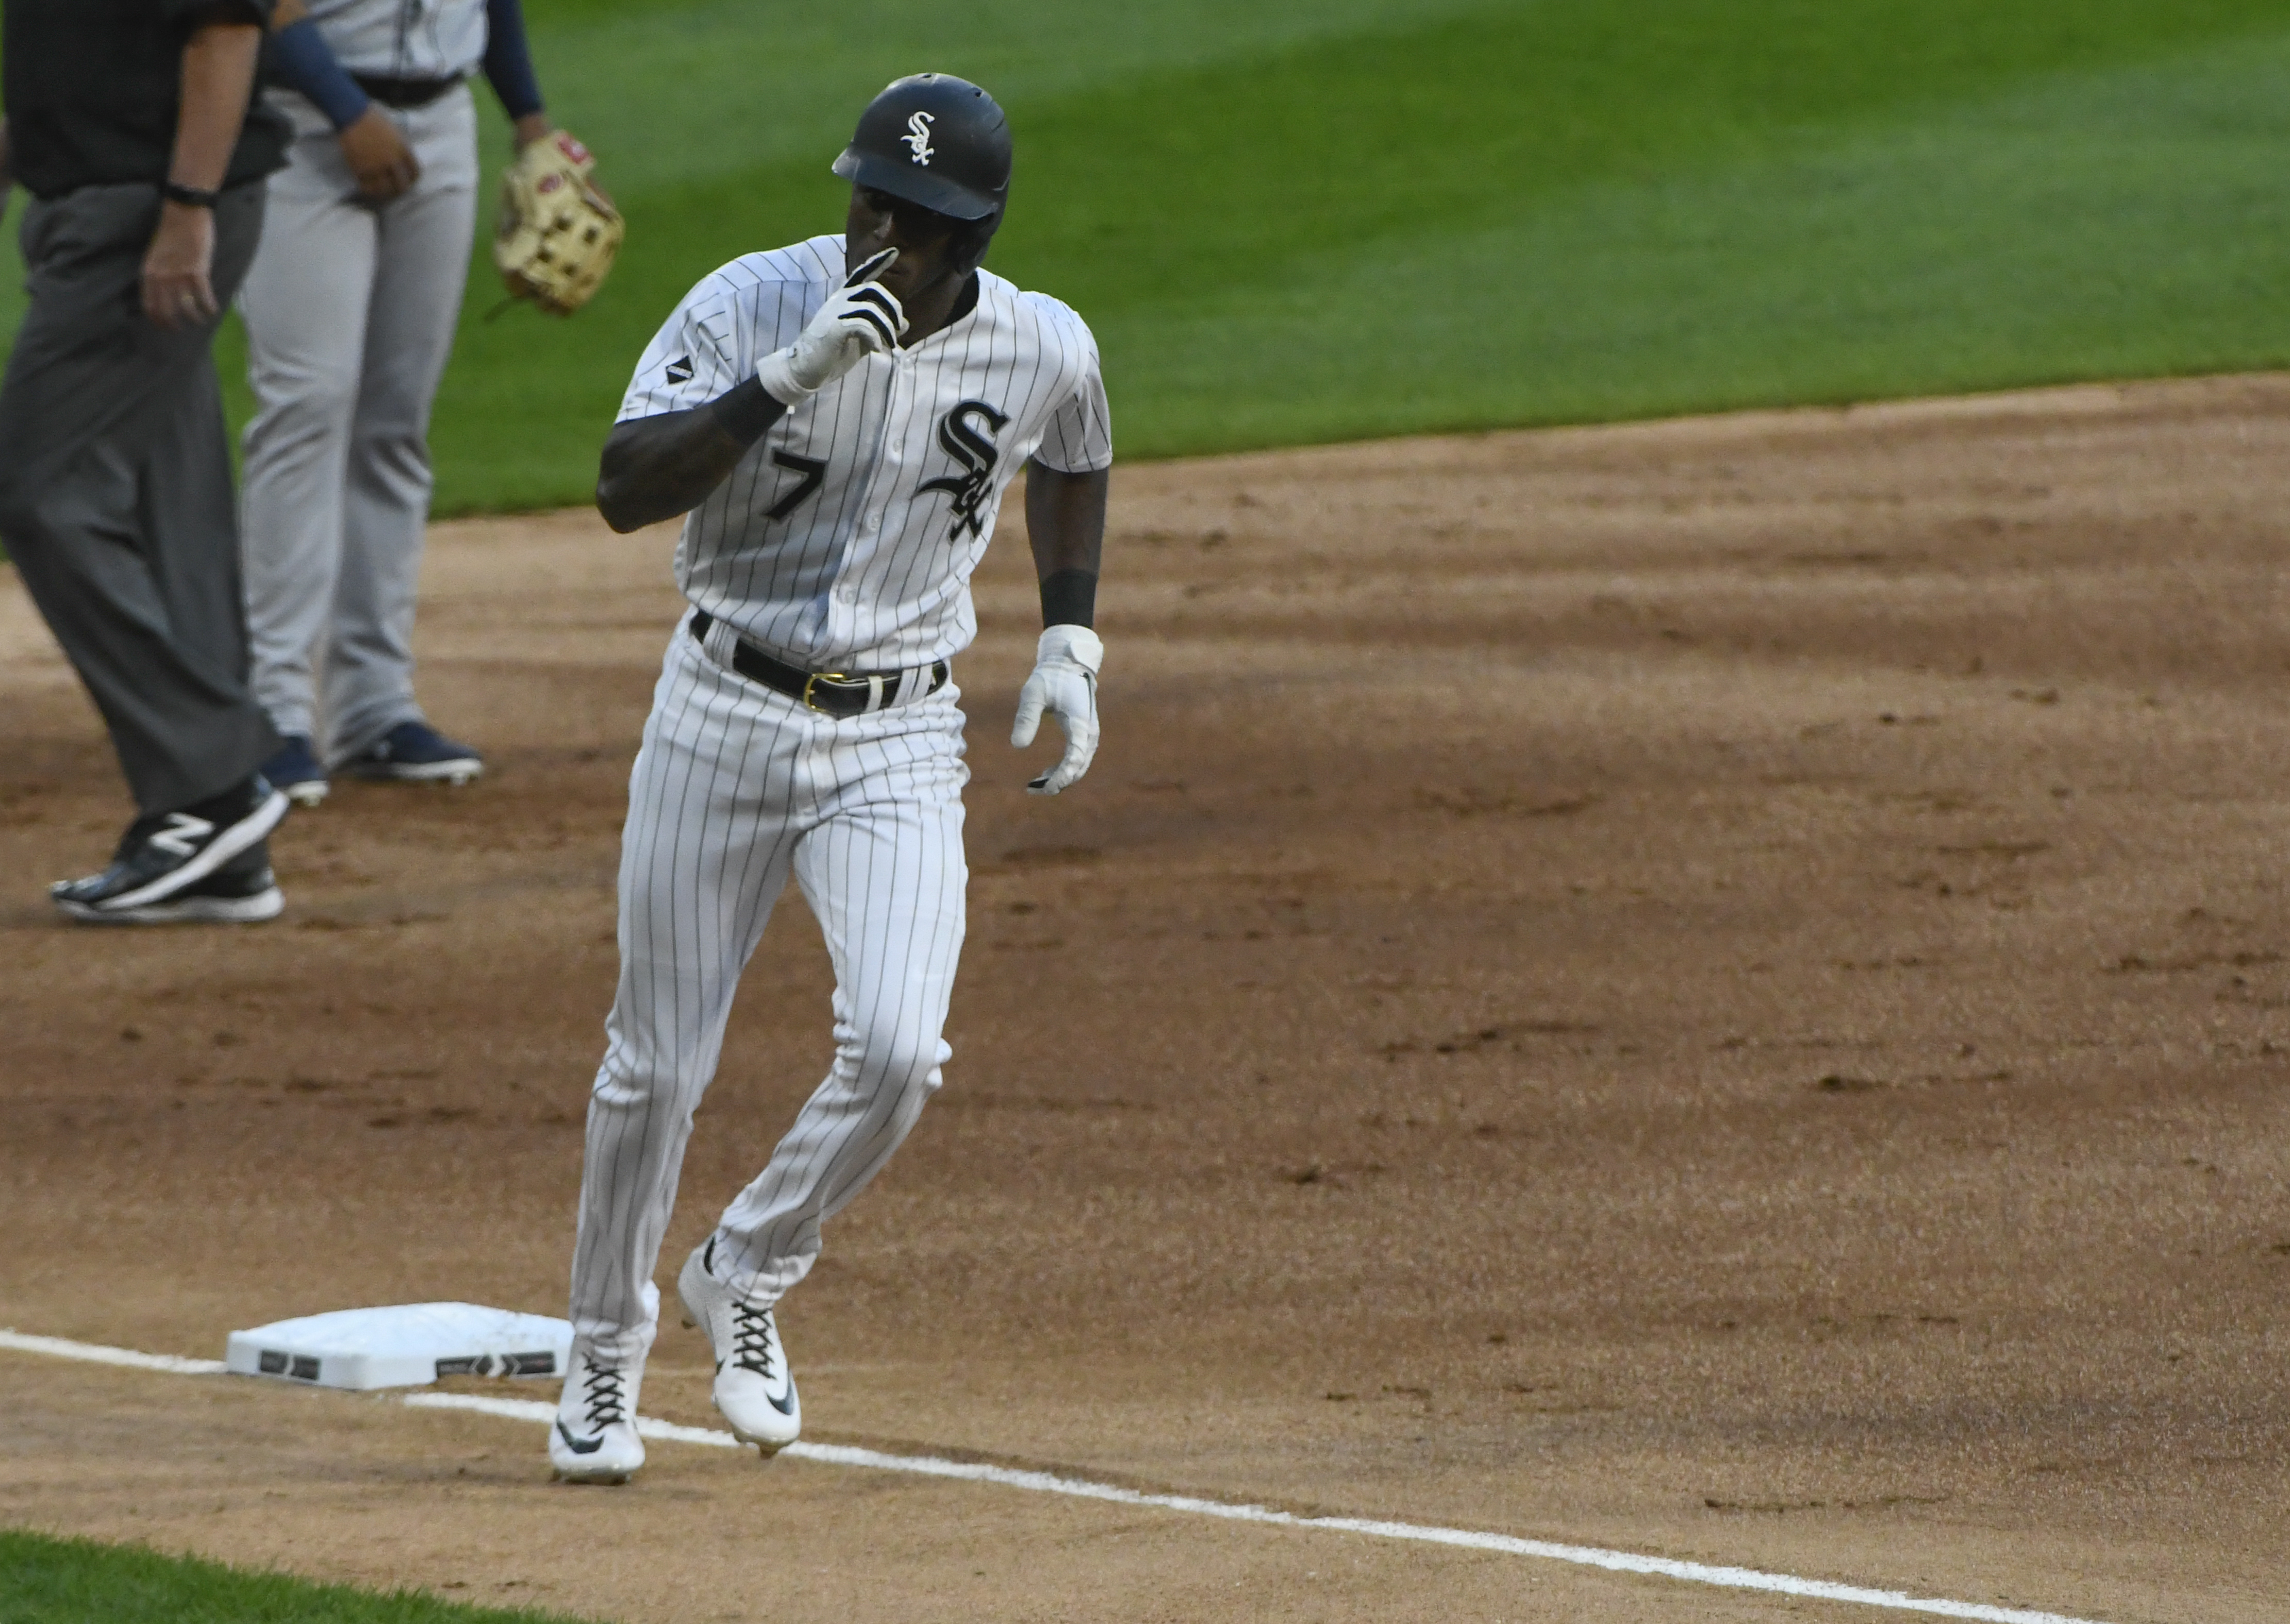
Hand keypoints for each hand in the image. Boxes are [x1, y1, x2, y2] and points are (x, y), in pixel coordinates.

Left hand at [141, 201, 218, 327]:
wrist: (184, 214)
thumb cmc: (171, 233)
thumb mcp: (155, 256)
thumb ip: (157, 274)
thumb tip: (163, 294)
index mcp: (149, 273)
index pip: (149, 305)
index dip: (158, 320)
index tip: (166, 327)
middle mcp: (161, 277)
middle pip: (167, 311)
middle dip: (175, 324)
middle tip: (182, 329)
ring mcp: (179, 276)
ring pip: (187, 308)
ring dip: (195, 318)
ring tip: (200, 320)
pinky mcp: (197, 272)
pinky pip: (204, 298)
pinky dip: (209, 307)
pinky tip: (212, 310)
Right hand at [339, 106, 418, 198]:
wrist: (352, 113)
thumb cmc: (372, 116)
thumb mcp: (394, 129)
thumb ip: (399, 144)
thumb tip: (401, 155)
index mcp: (403, 149)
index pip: (415, 171)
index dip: (412, 179)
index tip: (409, 181)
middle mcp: (392, 160)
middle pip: (402, 185)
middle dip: (400, 190)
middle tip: (395, 191)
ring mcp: (376, 165)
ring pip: (384, 190)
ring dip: (384, 193)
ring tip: (381, 193)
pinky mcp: (361, 168)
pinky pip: (367, 186)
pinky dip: (368, 189)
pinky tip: (366, 188)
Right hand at [754, 248, 905, 403]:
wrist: (806, 369)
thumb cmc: (833, 353)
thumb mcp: (863, 340)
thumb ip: (881, 329)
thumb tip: (905, 324)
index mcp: (845, 299)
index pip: (863, 274)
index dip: (878, 262)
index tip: (894, 252)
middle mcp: (840, 300)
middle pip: (873, 288)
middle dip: (892, 306)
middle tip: (898, 326)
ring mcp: (835, 312)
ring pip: (871, 308)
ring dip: (887, 328)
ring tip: (890, 345)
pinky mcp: (834, 328)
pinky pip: (862, 325)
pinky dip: (875, 338)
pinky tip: (878, 350)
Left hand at [1011, 625, 1102, 794]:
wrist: (1068, 663)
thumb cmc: (1050, 677)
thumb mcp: (1033, 694)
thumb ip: (1026, 718)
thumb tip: (1017, 746)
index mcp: (1080, 724)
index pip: (1075, 759)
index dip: (1061, 777)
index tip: (1045, 788)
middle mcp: (1089, 733)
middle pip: (1079, 768)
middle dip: (1058, 782)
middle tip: (1032, 789)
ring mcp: (1089, 734)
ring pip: (1079, 766)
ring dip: (1060, 778)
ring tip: (1035, 783)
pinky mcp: (1084, 734)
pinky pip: (1078, 759)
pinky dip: (1064, 770)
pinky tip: (1046, 773)